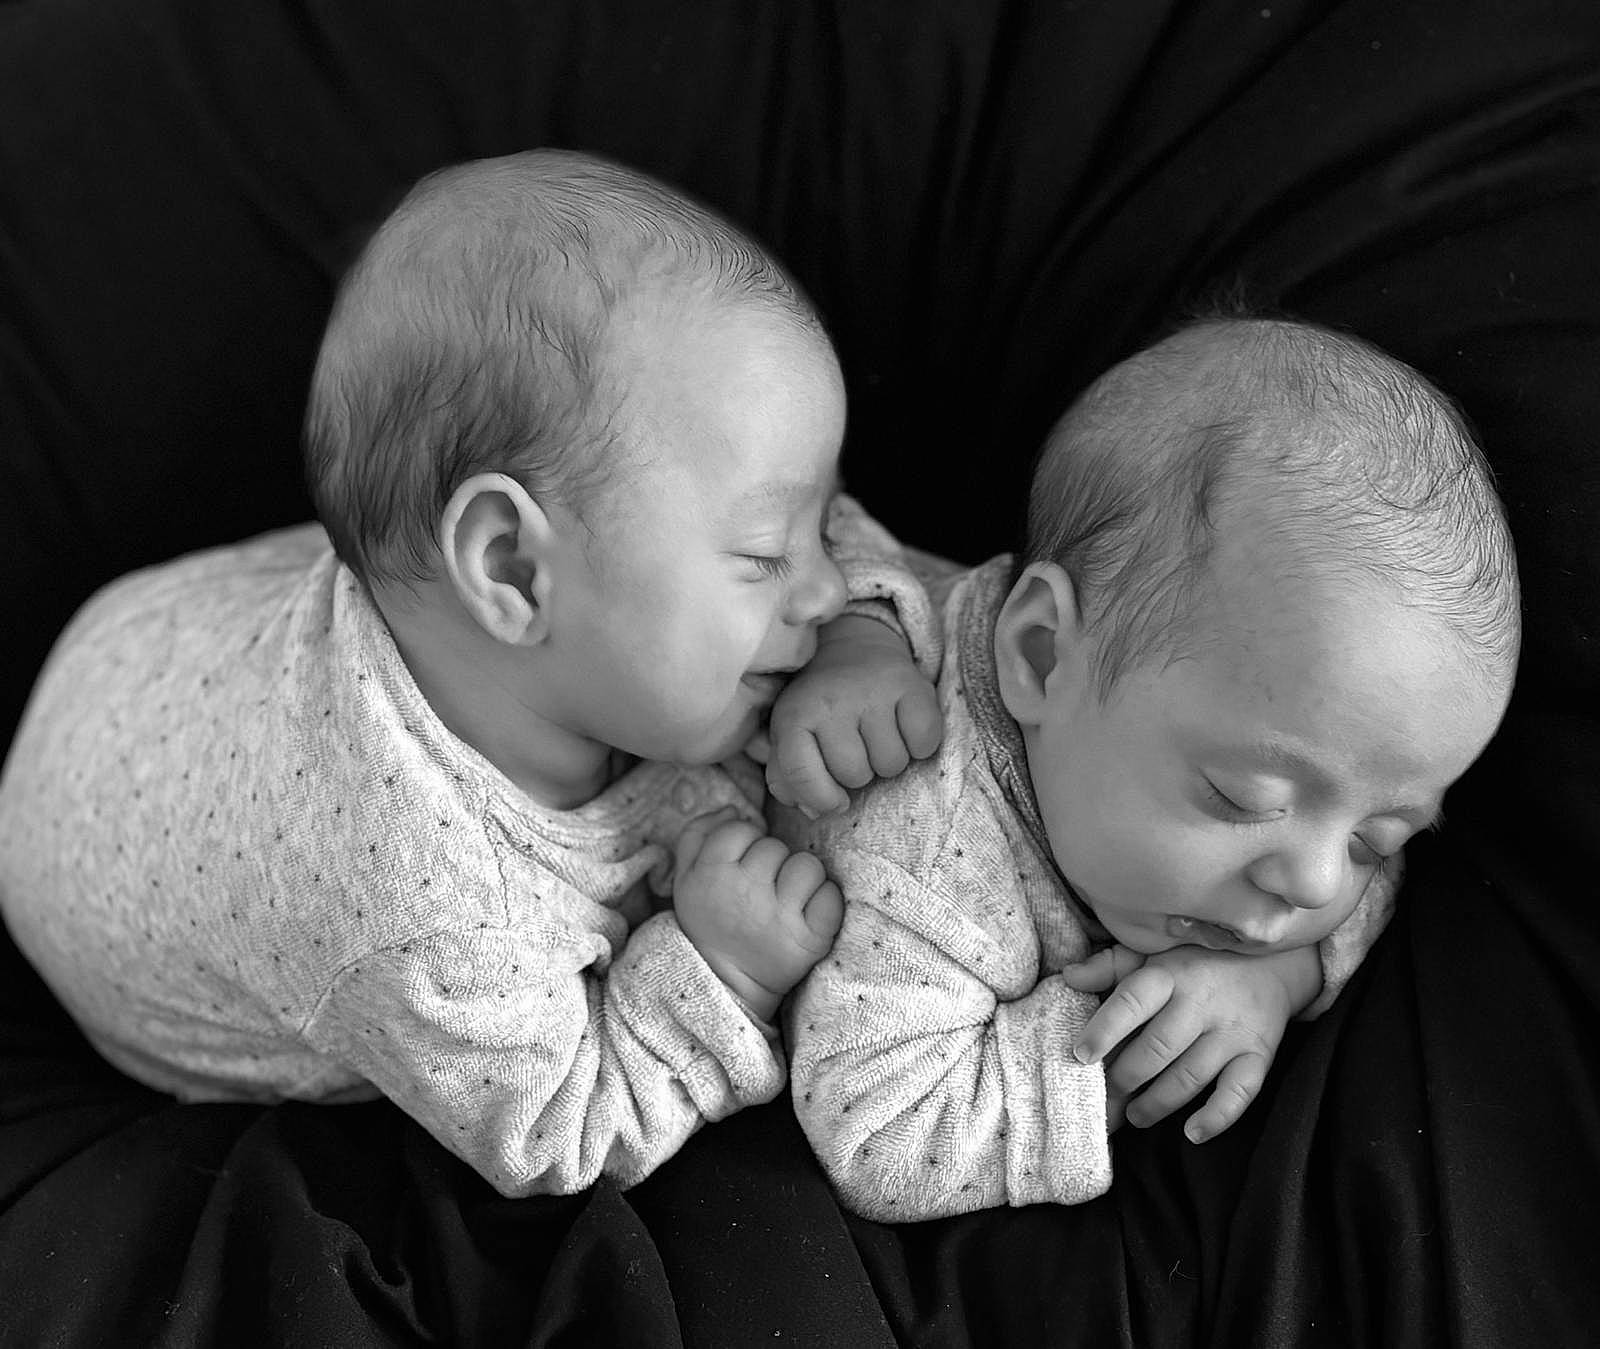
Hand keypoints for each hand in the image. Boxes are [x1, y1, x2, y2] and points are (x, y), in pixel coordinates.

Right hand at [671, 807, 843, 1020]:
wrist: (727, 985)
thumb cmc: (710, 923)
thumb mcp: (686, 879)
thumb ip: (700, 834)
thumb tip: (734, 809)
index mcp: (711, 874)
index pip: (742, 829)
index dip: (745, 844)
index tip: (740, 868)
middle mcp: (745, 893)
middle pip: (776, 847)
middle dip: (772, 864)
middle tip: (760, 892)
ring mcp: (781, 917)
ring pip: (808, 866)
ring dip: (800, 880)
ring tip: (785, 902)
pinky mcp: (810, 939)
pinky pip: (831, 896)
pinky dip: (823, 903)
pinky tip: (805, 917)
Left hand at [762, 614, 941, 817]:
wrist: (854, 648)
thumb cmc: (819, 706)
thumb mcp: (790, 737)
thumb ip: (788, 778)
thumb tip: (814, 810)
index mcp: (794, 715)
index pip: (802, 777)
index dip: (822, 800)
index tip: (836, 801)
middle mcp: (831, 701)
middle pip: (855, 775)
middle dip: (860, 773)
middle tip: (858, 747)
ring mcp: (873, 691)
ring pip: (891, 764)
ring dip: (889, 760)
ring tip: (878, 735)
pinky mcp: (912, 685)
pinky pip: (924, 743)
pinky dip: (920, 745)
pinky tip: (903, 727)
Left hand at [1060, 943, 1321, 1142]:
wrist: (1271, 963)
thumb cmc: (1196, 961)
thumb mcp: (1153, 953)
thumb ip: (1111, 967)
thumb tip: (1068, 977)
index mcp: (1168, 974)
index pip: (1132, 1002)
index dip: (1105, 1030)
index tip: (1081, 1055)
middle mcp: (1201, 1001)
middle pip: (1158, 1048)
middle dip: (1125, 1078)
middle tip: (1104, 1099)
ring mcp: (1232, 1031)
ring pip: (1190, 1075)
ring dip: (1158, 1103)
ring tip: (1135, 1117)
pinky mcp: (1259, 1055)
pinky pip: (1240, 1092)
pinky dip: (1217, 1116)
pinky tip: (1192, 1132)